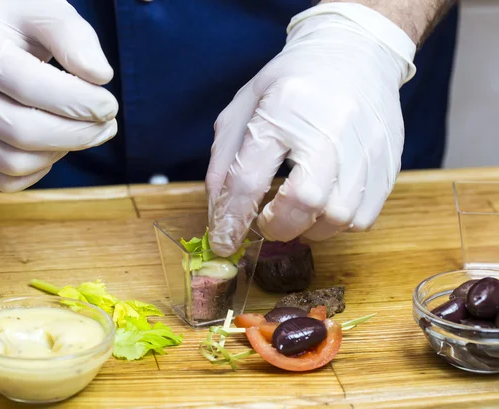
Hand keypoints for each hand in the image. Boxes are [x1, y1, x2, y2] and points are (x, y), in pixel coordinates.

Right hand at [0, 0, 117, 191]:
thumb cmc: (6, 17)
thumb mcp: (40, 8)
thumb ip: (73, 37)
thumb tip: (101, 76)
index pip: (30, 88)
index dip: (80, 103)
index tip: (109, 104)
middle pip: (23, 133)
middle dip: (78, 134)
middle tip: (107, 124)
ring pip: (15, 163)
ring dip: (61, 152)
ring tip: (83, 130)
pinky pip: (5, 179)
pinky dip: (39, 169)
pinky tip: (53, 144)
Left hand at [206, 3, 416, 255]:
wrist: (356, 53)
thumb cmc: (293, 82)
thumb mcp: (246, 105)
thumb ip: (226, 159)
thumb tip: (220, 213)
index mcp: (283, 108)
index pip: (249, 177)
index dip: (231, 219)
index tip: (224, 242)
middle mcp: (330, 127)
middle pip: (304, 201)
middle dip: (278, 226)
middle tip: (268, 222)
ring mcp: (366, 145)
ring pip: (339, 217)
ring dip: (309, 228)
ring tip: (296, 213)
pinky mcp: (389, 161)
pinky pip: (364, 216)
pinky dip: (338, 223)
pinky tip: (325, 205)